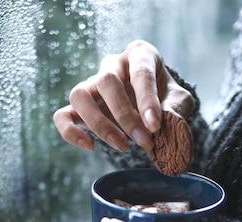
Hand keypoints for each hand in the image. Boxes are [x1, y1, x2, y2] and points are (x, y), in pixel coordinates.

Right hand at [53, 40, 195, 152]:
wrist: (152, 107)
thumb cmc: (166, 99)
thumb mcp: (179, 100)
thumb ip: (176, 108)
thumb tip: (162, 122)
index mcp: (140, 54)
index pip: (140, 72)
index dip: (147, 100)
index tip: (155, 126)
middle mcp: (112, 64)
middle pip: (107, 81)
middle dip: (125, 116)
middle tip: (144, 141)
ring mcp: (91, 84)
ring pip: (79, 95)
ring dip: (99, 124)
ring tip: (122, 146)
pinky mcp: (78, 107)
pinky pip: (62, 115)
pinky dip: (71, 132)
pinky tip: (90, 147)